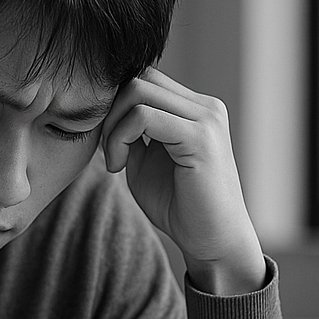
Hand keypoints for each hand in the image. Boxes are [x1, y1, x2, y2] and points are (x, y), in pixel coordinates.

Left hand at [100, 67, 266, 294]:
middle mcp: (205, 107)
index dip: (116, 106)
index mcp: (195, 109)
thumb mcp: (145, 161)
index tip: (108, 143)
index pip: (145, 79)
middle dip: (110, 111)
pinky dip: (119, 137)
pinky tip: (118, 166)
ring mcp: (206, 118)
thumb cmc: (180, 206)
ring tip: (114, 161)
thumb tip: (107, 108)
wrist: (211, 241)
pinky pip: (143, 115)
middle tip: (107, 151)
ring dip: (112, 125)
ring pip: (138, 90)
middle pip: (139, 77)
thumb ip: (131, 132)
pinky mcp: (200, 137)